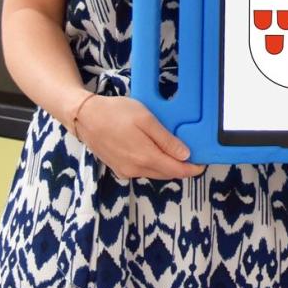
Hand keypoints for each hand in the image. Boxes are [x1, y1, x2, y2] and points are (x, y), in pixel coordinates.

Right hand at [72, 95, 205, 179]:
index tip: (202, 163)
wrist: (84, 117)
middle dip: (181, 167)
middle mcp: (136, 170)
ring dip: (167, 166)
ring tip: (175, 150)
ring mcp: (126, 171)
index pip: (177, 171)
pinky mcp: (118, 168)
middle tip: (192, 154)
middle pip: (167, 174)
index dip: (192, 169)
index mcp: (145, 158)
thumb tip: (185, 155)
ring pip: (154, 173)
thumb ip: (166, 140)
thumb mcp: (145, 119)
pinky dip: (153, 164)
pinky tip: (154, 151)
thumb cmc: (115, 113)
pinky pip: (142, 171)